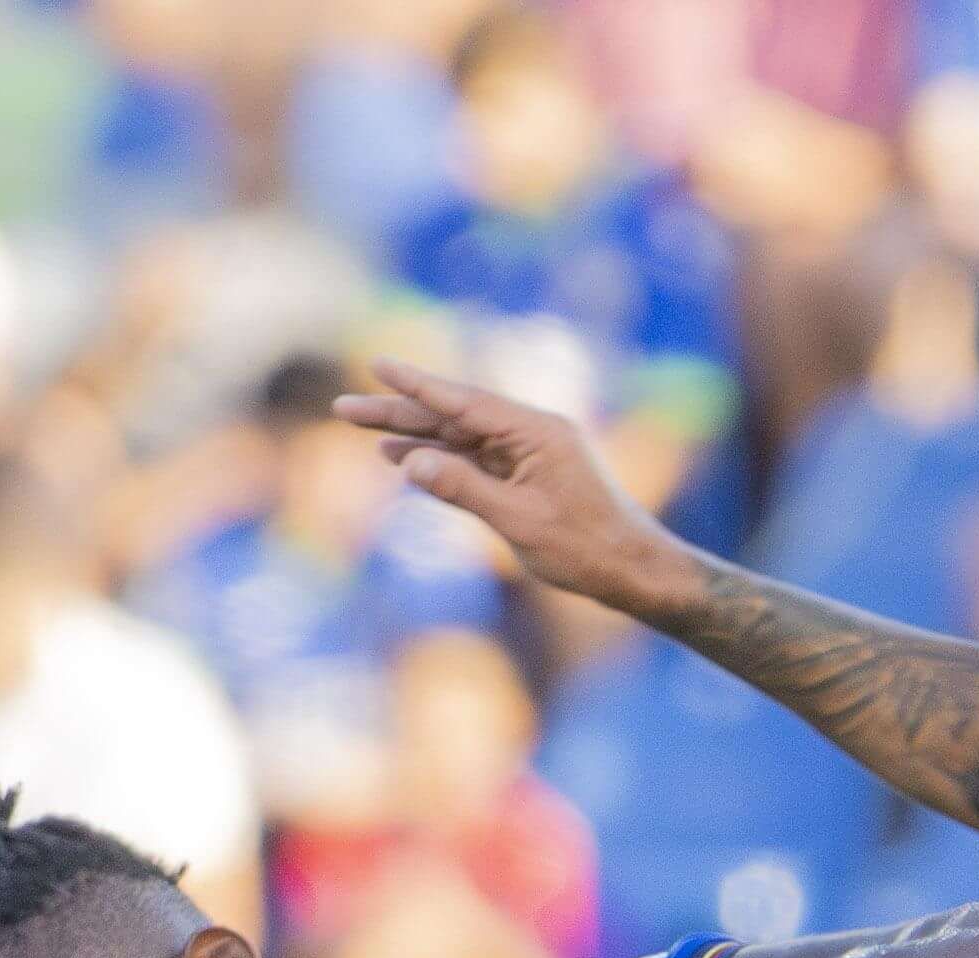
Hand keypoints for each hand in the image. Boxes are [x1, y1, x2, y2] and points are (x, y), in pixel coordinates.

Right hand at [343, 360, 693, 618]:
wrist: (633, 570)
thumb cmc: (585, 549)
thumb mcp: (519, 522)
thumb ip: (463, 489)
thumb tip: (411, 461)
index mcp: (536, 432)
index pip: (464, 402)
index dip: (417, 387)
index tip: (379, 367)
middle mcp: (532, 433)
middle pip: (454, 416)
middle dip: (400, 412)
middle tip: (345, 407)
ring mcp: (530, 454)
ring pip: (461, 438)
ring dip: (415, 436)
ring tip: (367, 431)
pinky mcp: (528, 476)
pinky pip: (476, 461)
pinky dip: (442, 460)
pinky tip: (407, 459)